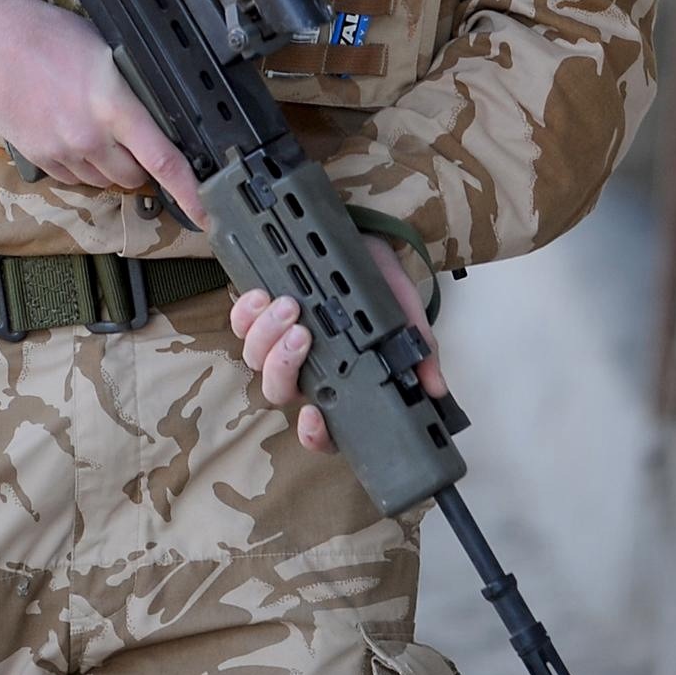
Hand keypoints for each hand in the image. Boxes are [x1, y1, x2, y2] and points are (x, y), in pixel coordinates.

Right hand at [0, 0, 207, 224]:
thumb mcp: (105, 50)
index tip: (206, 213)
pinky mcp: (38, 158)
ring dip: (110, 166)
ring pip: (104, 181)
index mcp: (113, 105)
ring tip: (94, 127)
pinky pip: (74, 178)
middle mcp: (88, 136)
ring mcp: (61, 151)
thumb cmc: (47, 35)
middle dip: (142, 165)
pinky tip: (71, 134)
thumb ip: (132, 90)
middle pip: (135, 177)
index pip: (164, 160)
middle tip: (132, 136)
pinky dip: (81, 165)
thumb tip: (158, 116)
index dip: (191, 193)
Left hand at [229, 233, 446, 453]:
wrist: (361, 240)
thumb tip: (435, 388)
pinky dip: (246, 312)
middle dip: (283, 366)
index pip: (321, 426)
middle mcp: (303, 366)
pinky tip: (262, 296)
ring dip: (267, 335)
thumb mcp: (405, 314)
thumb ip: (419, 350)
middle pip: (278, 390)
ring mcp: (277, 340)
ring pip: (256, 358)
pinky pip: (239, 323)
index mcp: (338, 377)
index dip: (312, 434)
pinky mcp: (259, 311)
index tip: (313, 416)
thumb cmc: (379, 283)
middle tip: (302, 334)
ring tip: (289, 306)